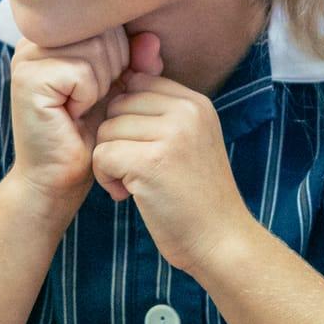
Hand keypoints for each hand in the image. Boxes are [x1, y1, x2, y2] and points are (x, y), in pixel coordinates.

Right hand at [7, 27, 133, 215]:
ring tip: (82, 106)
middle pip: (102, 30)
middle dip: (112, 69)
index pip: (107, 19)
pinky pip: (81, 72)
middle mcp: (36, 37)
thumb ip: (137, 59)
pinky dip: (88, 96)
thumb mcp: (120, 87)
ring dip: (101, 84)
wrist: (60, 175)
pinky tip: (73, 113)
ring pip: (95, 49)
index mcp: (55, 31)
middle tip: (91, 99)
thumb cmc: (89, 129)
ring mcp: (28, 56)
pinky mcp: (28, 78)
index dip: (122, 53)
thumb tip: (151, 38)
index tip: (105, 84)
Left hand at [94, 35, 254, 277]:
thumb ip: (162, 116)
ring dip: (109, 161)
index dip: (127, 116)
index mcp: (196, 103)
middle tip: (134, 170)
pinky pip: (102, 155)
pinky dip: (105, 178)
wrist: (222, 241)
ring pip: (106, 130)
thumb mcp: (191, 141)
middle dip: (116, 138)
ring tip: (133, 184)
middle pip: (118, 104)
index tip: (140, 146)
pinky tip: (126, 195)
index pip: (138, 83)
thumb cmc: (199, 197)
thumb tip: (116, 90)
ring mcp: (170, 135)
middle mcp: (186, 111)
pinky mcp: (151, 162)